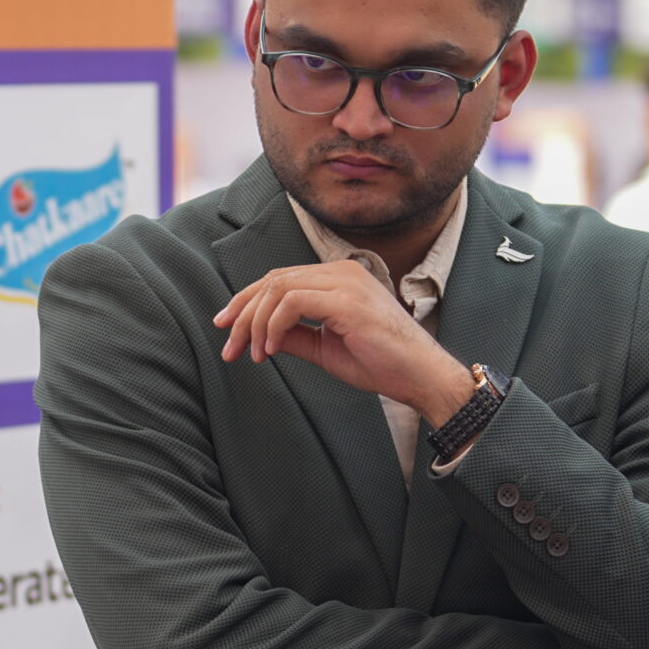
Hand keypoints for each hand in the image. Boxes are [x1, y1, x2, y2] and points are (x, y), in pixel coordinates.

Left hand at [214, 260, 475, 423]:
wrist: (420, 376)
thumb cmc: (381, 363)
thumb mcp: (326, 348)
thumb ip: (295, 335)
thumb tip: (261, 335)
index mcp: (338, 278)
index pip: (280, 279)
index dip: (248, 302)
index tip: (227, 328)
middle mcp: (341, 272)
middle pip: (273, 280)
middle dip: (243, 313)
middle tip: (229, 345)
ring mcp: (345, 282)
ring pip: (278, 289)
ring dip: (257, 323)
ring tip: (255, 354)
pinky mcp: (347, 300)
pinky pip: (292, 302)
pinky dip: (274, 326)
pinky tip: (272, 349)